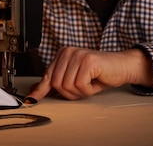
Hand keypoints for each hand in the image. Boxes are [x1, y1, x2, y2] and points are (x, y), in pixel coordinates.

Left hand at [26, 47, 152, 100]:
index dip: (41, 90)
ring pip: (67, 86)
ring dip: (80, 92)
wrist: (121, 67)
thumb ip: (56, 83)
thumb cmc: (99, 74)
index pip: (47, 76)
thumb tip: (35, 92)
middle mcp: (67, 52)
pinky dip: (88, 90)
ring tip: (90, 84)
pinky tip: (95, 82)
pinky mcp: (87, 60)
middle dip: (70, 93)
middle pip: (57, 84)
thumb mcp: (74, 79)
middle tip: (83, 88)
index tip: (31, 100)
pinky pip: (80, 85)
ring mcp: (77, 54)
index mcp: (62, 54)